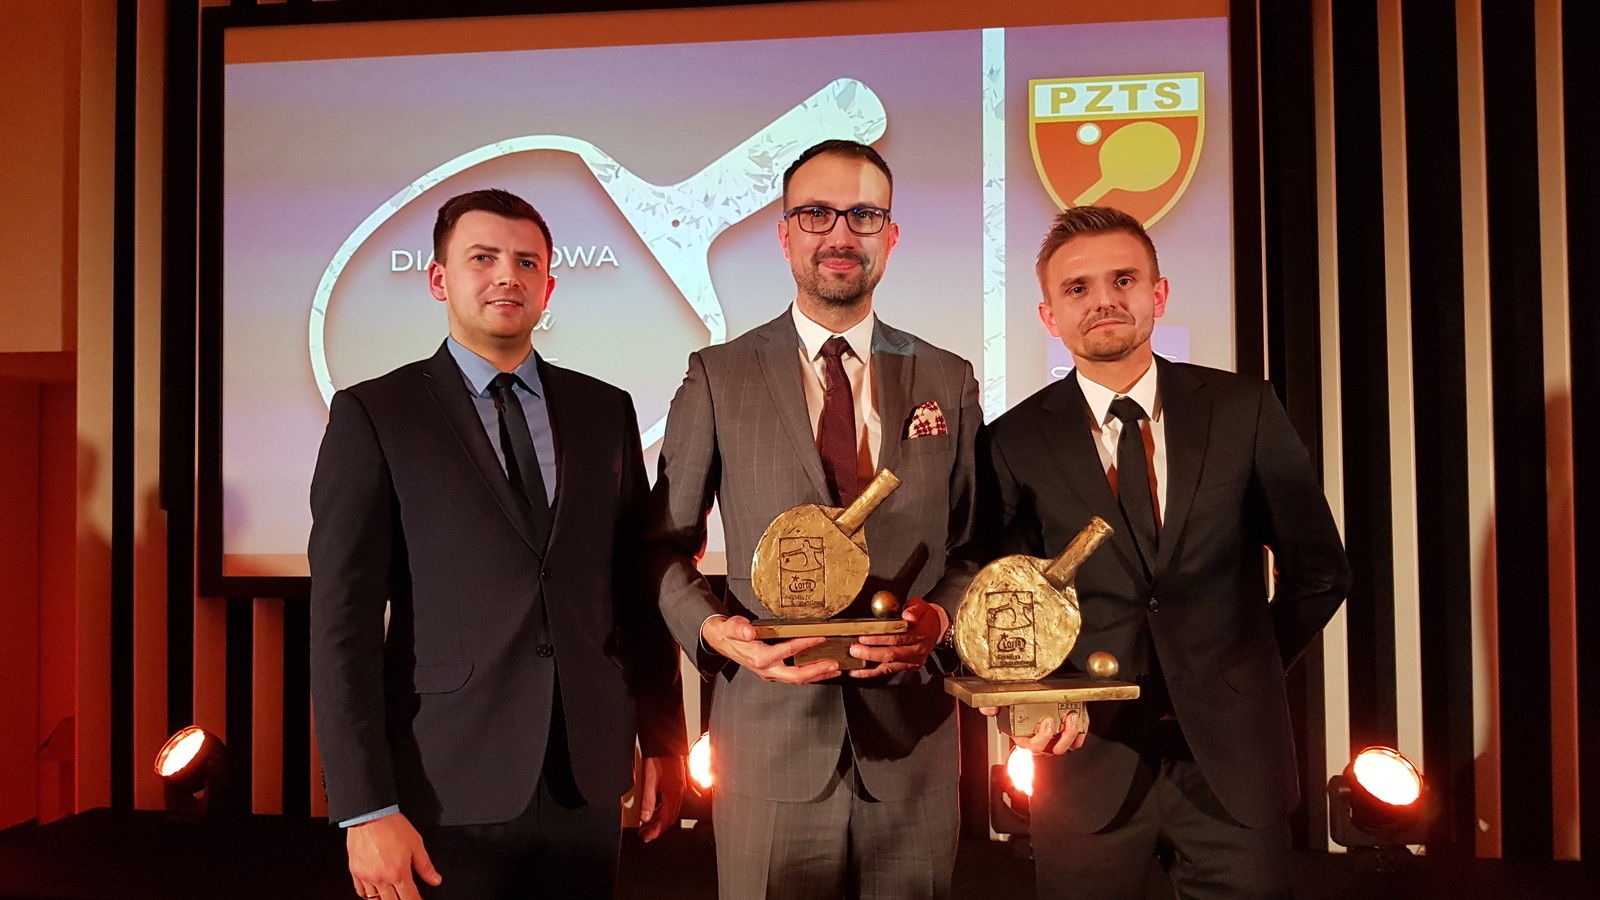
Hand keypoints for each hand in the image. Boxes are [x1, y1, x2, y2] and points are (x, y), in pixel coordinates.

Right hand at [346, 812, 440, 899]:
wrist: (370, 815)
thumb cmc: (391, 826)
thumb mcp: (416, 844)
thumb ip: (425, 865)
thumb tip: (434, 879)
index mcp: (398, 873)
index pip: (410, 898)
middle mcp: (381, 878)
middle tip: (406, 896)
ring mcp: (366, 876)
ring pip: (376, 899)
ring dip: (385, 899)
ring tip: (392, 894)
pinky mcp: (355, 872)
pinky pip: (361, 891)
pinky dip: (368, 894)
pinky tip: (375, 890)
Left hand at [636, 755, 685, 841]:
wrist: (666, 741)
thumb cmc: (659, 756)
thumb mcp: (649, 779)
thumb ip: (648, 800)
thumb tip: (645, 817)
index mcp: (674, 793)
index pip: (666, 820)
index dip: (656, 831)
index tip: (647, 838)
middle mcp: (679, 793)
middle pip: (669, 818)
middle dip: (657, 829)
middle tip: (644, 835)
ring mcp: (678, 788)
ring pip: (670, 811)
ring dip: (658, 820)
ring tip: (646, 826)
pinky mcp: (676, 784)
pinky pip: (670, 803)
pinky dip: (661, 811)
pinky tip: (653, 811)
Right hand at [701, 615, 839, 682]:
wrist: (723, 642)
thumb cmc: (730, 634)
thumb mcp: (732, 626)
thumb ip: (739, 628)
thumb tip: (748, 632)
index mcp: (759, 658)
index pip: (785, 652)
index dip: (804, 644)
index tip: (819, 637)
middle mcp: (767, 669)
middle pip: (796, 675)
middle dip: (817, 670)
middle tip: (834, 664)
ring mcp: (772, 672)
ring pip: (798, 679)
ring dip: (818, 675)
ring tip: (835, 670)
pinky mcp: (775, 672)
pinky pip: (796, 676)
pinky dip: (812, 674)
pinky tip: (823, 670)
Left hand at [847, 597, 945, 677]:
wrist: (936, 628)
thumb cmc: (925, 617)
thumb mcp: (921, 606)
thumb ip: (914, 609)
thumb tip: (908, 615)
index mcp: (922, 634)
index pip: (898, 637)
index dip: (880, 638)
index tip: (864, 636)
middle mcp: (918, 650)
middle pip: (892, 654)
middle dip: (870, 653)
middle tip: (855, 648)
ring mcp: (912, 661)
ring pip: (888, 666)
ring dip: (869, 664)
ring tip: (853, 661)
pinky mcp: (906, 667)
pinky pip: (887, 671)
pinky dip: (871, 672)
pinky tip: (858, 672)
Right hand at [977, 708, 1085, 755]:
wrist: (1034, 695)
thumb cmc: (1019, 701)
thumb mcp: (1003, 701)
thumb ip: (993, 704)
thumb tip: (988, 709)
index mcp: (1023, 737)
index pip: (1032, 745)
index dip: (1042, 737)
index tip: (1046, 721)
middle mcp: (1039, 741)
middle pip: (1052, 749)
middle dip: (1061, 736)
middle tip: (1064, 718)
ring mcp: (1054, 740)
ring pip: (1065, 746)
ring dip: (1072, 733)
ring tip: (1073, 716)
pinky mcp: (1068, 735)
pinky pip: (1077, 741)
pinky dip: (1081, 732)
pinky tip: (1081, 719)